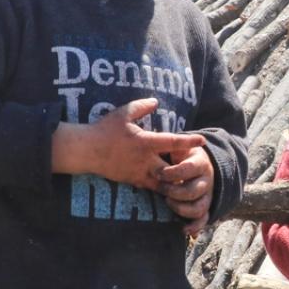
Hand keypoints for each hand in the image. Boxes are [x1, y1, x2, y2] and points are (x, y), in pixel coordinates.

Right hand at [51, 98, 205, 190]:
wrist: (86, 151)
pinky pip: (151, 187)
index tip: (203, 140)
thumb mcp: (123, 113)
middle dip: (185, 170)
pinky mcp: (132, 181)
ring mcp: (139, 173)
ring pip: (163, 183)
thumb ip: (142, 106)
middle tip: (196, 167)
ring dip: (174, 181)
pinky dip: (161, 187)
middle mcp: (145, 160)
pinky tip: (168, 185)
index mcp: (145, 142)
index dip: (189, 141)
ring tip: (186, 180)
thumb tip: (156, 102)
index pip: (172, 142)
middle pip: (172, 169)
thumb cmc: (104, 130)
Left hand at [159, 146, 214, 235]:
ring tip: (169, 204)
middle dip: (175, 192)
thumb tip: (160, 141)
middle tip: (162, 191)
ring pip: (199, 207)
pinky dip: (195, 226)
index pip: (188, 169)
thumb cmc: (181, 155)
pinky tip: (184, 230)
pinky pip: (203, 219)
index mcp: (200, 162)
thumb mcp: (178, 146)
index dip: (173, 173)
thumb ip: (170, 146)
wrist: (197, 164)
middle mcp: (207, 179)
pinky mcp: (205, 206)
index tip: (159, 174)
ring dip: (182, 209)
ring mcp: (207, 194)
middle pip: (194, 190)